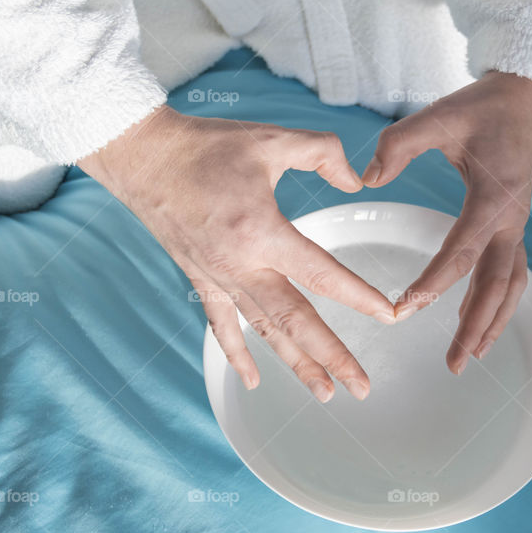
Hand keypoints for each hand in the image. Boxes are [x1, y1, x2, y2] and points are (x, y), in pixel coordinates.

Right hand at [78, 106, 394, 401]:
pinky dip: (237, 354)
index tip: (390, 316)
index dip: (361, 298)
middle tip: (362, 387)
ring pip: (264, 331)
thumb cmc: (206, 145)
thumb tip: (357, 182)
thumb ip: (323, 154)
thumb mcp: (273, 139)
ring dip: (295, 364)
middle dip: (332, 357)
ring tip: (325, 393)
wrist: (142, 155)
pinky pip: (220, 325)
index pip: (323, 274)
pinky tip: (252, 381)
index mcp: (263, 231)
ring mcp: (218, 277)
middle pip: (295, 321)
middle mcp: (241, 265)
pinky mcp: (199, 278)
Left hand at [361, 72, 531, 373]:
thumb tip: (365, 180)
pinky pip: (510, 273)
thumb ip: (398, 145)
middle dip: (477, 327)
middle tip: (455, 364)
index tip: (404, 309)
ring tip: (471, 356)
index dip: (433, 284)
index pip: (461, 253)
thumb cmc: (482, 108)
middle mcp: (511, 219)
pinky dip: (497, 302)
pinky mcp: (514, 225)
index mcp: (492, 198)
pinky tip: (475, 319)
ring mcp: (517, 225)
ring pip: (511, 285)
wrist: (526, 98)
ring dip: (493, 322)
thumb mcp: (438, 117)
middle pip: (496, 284)